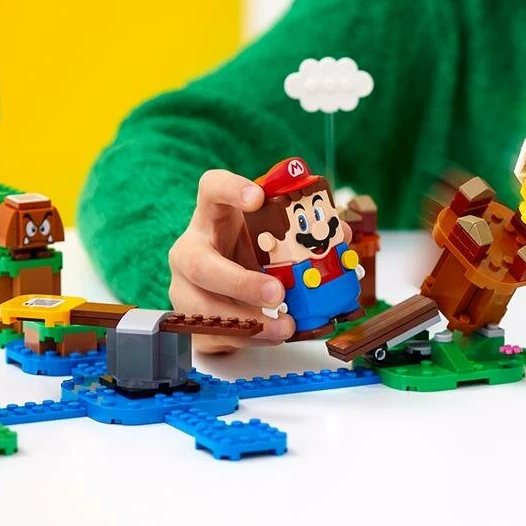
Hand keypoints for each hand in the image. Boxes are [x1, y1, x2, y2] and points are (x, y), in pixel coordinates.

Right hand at [169, 169, 296, 353]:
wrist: (225, 287)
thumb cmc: (248, 251)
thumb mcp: (270, 235)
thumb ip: (302, 231)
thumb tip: (340, 234)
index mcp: (212, 215)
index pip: (211, 188)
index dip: (231, 190)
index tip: (257, 197)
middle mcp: (192, 247)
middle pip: (200, 262)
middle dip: (241, 283)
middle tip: (277, 293)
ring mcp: (184, 285)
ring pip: (203, 307)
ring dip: (247, 320)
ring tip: (284, 326)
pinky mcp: (189, 318)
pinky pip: (213, 333)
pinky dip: (247, 337)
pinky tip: (272, 335)